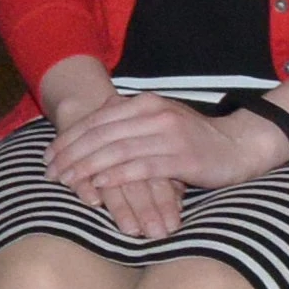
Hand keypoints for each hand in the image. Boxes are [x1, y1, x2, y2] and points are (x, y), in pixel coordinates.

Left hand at [46, 86, 250, 243]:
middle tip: (50, 173)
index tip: (48, 156)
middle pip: (100, 135)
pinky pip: (141, 167)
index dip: (68, 139)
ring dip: (86, 167)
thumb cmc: (195, 138)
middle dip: (70, 155)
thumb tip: (93, 128)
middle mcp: (154, 115)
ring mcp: (168, 136)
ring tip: (66, 180)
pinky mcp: (182, 158)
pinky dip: (116, 176)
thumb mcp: (160, 120)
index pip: (96, 120)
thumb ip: (129, 122)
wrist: (240, 145)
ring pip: (116, 151)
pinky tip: (98, 185)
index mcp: (145, 104)